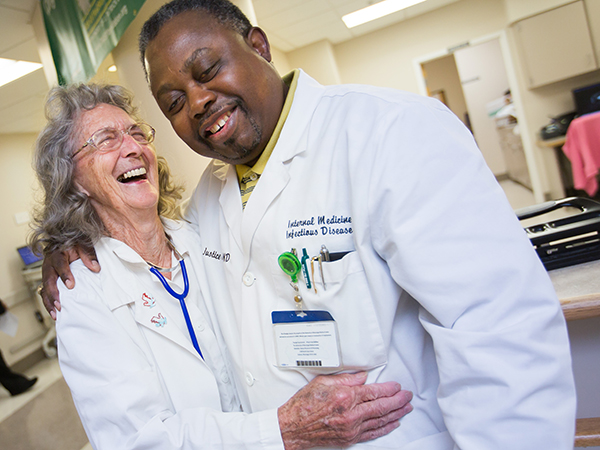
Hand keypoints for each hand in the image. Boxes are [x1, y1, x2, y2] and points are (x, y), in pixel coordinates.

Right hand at [40, 245, 99, 318]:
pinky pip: (45, 293)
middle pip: (48, 280)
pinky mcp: (49, 281)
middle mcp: (49, 264)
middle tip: (60, 305)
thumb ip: (89, 254)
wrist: (64, 241)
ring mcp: (47, 273)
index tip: (71, 285)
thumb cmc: (74, 242)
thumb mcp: (83, 243)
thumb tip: (95, 267)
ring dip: (49, 301)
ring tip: (56, 313)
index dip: (64, 275)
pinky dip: (49, 303)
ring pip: (44, 289)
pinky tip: (55, 313)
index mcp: (57, 254)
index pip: (60, 264)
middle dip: (53, 294)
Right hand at [278, 372, 412, 449]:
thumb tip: (363, 376)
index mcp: (345, 397)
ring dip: (396, 414)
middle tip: (407, 396)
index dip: (388, 389)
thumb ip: (346, 378)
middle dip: (398, 401)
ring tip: (406, 408)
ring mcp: (351, 428)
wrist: (293, 427)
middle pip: (381, 407)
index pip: (374, 392)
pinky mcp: (350, 438)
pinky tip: (393, 423)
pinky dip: (385, 428)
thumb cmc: (304, 404)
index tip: (397, 386)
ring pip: (380, 420)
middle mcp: (350, 414)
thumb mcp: (323, 382)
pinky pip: (373, 433)